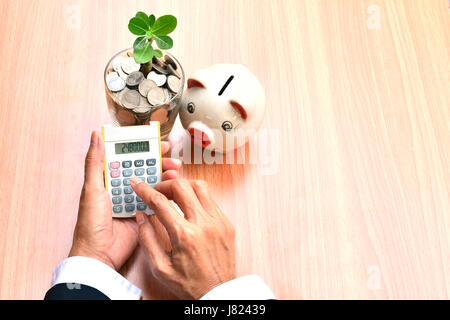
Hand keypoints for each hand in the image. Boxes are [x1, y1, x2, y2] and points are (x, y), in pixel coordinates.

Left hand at [68, 131, 181, 269]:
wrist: (99, 254)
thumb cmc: (90, 223)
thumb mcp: (92, 189)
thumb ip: (95, 162)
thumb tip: (95, 136)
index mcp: (108, 178)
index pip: (128, 157)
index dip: (143, 148)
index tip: (157, 142)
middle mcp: (121, 187)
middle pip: (143, 168)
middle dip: (159, 161)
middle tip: (171, 157)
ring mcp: (133, 200)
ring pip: (152, 182)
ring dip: (164, 175)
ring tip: (175, 171)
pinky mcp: (143, 213)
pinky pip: (156, 199)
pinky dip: (165, 192)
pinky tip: (172, 187)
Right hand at [130, 177, 235, 298]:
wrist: (217, 292)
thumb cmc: (190, 284)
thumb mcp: (160, 267)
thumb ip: (147, 239)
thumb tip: (141, 216)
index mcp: (184, 235)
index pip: (160, 202)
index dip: (145, 190)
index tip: (137, 183)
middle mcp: (203, 224)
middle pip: (182, 187)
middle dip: (164, 185)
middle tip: (157, 192)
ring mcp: (218, 222)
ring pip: (200, 187)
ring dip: (184, 187)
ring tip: (174, 195)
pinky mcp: (227, 223)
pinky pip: (211, 200)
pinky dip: (198, 197)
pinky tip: (190, 206)